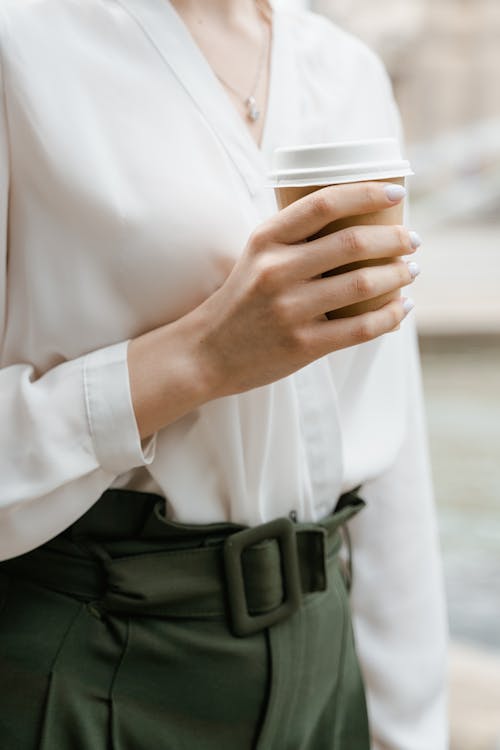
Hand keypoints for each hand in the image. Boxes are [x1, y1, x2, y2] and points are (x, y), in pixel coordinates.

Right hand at [189, 181, 418, 397]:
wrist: (207, 353)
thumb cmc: (240, 301)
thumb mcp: (255, 257)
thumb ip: (294, 238)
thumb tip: (355, 220)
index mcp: (265, 241)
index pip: (323, 203)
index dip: (367, 192)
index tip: (397, 194)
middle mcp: (276, 271)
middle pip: (353, 243)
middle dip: (395, 239)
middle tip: (412, 241)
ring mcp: (289, 310)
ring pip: (362, 284)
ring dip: (398, 275)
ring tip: (411, 271)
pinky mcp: (302, 346)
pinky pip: (361, 328)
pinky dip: (390, 316)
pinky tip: (402, 307)